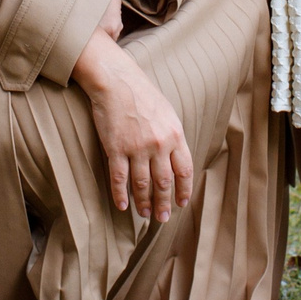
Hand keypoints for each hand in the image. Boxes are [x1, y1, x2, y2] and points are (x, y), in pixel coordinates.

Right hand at [72, 34, 192, 221]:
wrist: (117, 81)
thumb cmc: (143, 95)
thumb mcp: (167, 113)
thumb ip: (173, 137)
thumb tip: (176, 158)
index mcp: (175, 135)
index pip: (185, 170)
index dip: (184, 190)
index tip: (182, 203)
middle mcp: (159, 144)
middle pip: (164, 182)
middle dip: (164, 203)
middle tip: (163, 218)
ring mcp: (137, 147)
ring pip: (142, 184)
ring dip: (144, 203)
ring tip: (145, 214)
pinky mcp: (116, 148)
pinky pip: (119, 178)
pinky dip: (121, 195)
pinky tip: (123, 206)